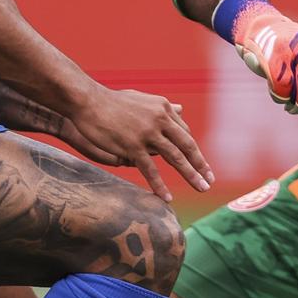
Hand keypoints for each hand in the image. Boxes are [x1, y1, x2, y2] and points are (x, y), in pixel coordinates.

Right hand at [69, 87, 211, 199]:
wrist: (87, 101)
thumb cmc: (112, 102)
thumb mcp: (142, 100)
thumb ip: (163, 108)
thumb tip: (181, 109)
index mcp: (163, 108)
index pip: (184, 133)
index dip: (194, 151)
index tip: (201, 165)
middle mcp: (160, 119)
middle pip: (186, 145)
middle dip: (200, 165)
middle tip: (210, 181)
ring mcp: (147, 133)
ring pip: (175, 157)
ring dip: (191, 175)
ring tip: (201, 188)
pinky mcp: (132, 145)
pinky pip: (150, 169)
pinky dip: (160, 185)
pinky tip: (167, 197)